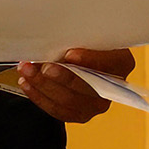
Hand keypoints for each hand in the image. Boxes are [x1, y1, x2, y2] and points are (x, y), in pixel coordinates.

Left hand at [17, 47, 137, 122]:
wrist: (85, 60)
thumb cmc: (88, 43)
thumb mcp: (91, 34)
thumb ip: (82, 37)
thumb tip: (58, 35)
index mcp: (122, 63)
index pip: (109, 63)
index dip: (90, 60)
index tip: (70, 53)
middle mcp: (113, 88)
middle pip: (86, 86)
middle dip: (61, 76)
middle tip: (42, 66)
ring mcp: (95, 104)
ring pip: (68, 101)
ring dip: (44, 86)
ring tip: (27, 70)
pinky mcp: (79, 114)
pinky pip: (57, 110)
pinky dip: (39, 96)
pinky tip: (27, 83)